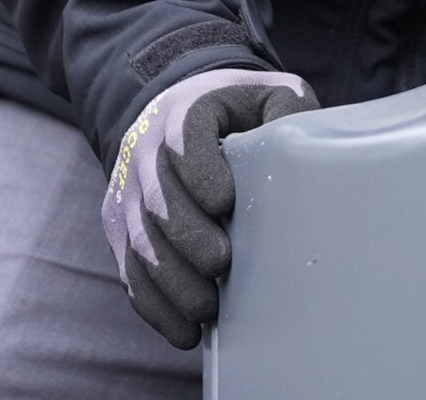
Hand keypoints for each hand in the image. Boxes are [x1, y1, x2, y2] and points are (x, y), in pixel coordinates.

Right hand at [101, 66, 315, 348]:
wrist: (174, 109)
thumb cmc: (235, 110)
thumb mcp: (268, 94)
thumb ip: (288, 110)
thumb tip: (305, 146)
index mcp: (185, 112)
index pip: (184, 138)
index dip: (201, 171)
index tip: (226, 202)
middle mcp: (146, 151)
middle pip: (158, 199)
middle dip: (188, 237)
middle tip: (221, 264)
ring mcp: (128, 192)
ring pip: (140, 243)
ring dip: (172, 281)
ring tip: (208, 308)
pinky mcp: (119, 228)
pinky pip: (130, 273)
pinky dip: (155, 307)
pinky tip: (186, 331)